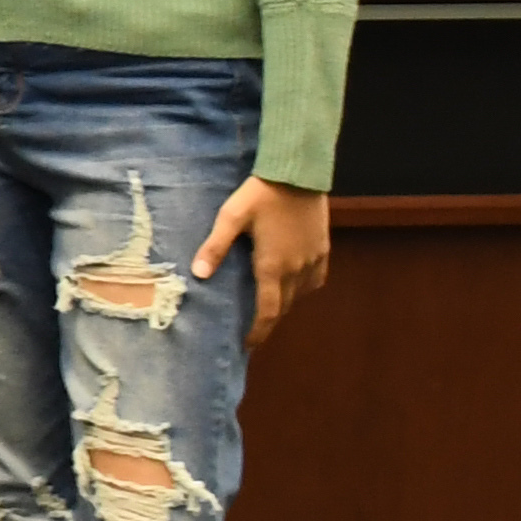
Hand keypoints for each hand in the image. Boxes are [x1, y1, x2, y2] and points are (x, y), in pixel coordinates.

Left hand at [197, 178, 328, 340]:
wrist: (298, 175)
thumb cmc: (260, 195)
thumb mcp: (230, 217)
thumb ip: (214, 247)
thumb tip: (197, 274)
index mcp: (272, 267)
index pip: (267, 312)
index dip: (258, 333)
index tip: (247, 346)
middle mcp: (296, 269)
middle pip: (283, 307)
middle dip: (267, 320)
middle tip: (251, 328)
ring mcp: (313, 260)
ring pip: (299, 295)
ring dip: (283, 304)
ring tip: (266, 305)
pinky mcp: (323, 250)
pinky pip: (314, 280)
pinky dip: (301, 289)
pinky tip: (290, 283)